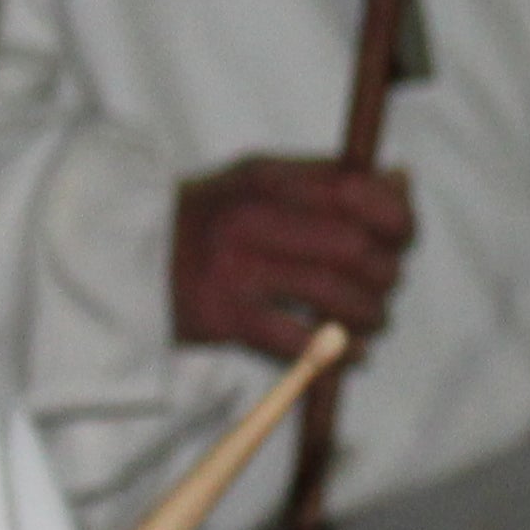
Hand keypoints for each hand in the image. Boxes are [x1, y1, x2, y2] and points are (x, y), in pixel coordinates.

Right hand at [172, 156, 414, 360]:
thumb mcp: (259, 181)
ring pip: (333, 293)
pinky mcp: (225, 317)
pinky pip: (298, 340)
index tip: (400, 238)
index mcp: (268, 177)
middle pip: (353, 246)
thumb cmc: (209, 220)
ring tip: (371, 320)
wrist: (128, 260)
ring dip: (368, 314)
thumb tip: (400, 180)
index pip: (355, 191)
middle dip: (385, 274)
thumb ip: (329, 180)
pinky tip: (351, 352)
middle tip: (384, 286)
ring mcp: (238, 269)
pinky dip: (337, 351)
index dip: (395, 218)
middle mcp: (253, 217)